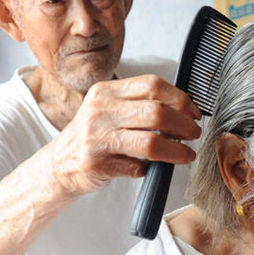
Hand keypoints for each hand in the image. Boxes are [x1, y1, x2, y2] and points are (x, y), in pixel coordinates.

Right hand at [49, 75, 201, 194]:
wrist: (59, 164)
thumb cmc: (94, 136)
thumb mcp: (110, 110)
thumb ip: (140, 104)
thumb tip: (185, 109)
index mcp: (106, 92)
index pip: (152, 85)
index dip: (180, 98)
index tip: (193, 112)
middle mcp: (99, 111)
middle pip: (156, 113)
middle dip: (184, 125)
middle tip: (194, 134)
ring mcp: (97, 138)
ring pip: (151, 143)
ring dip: (177, 151)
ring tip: (187, 155)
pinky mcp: (97, 164)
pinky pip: (138, 168)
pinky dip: (151, 169)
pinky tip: (152, 168)